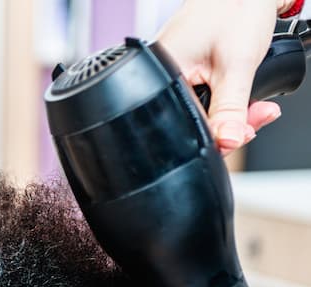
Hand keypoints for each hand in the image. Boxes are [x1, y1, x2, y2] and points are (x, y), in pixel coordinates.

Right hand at [158, 0, 282, 150]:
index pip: (183, 125)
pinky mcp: (187, 76)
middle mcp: (162, 79)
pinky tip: (243, 102)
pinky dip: (226, 106)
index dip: (214, 136)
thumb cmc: (236, 9)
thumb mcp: (237, 65)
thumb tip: (226, 142)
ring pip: (201, 115)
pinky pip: (203, 102)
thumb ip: (231, 109)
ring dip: (230, 118)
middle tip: (253, 122)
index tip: (239, 135)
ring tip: (256, 109)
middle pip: (193, 123)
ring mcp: (175, 78)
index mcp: (161, 76)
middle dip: (227, 128)